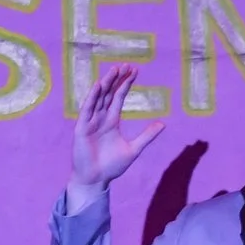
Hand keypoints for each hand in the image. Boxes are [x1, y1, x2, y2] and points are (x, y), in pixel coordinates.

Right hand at [68, 65, 165, 207]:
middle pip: (108, 94)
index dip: (125, 84)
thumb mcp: (134, 149)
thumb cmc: (112, 166)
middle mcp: (100, 118)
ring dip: (105, 84)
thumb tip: (163, 124)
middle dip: (116, 79)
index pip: (119, 97)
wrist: (96, 180)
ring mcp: (90, 122)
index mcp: (111, 121)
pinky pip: (87, 110)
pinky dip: (92, 98)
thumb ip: (147, 136)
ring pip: (98, 98)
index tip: (134, 71)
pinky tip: (98, 86)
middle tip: (125, 65)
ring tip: (113, 70)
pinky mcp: (82, 128)